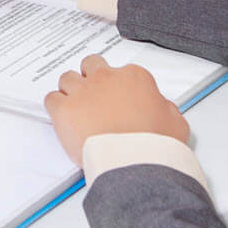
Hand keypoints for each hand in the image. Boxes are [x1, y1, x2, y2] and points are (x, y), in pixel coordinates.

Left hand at [43, 54, 189, 161]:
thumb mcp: (176, 121)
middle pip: (91, 65)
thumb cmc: (155, 144)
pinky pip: (51, 98)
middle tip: (94, 96)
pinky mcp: (64, 110)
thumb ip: (166, 108)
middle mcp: (106, 78)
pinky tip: (62, 117)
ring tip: (76, 108)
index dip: (119, 87)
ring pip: (68, 78)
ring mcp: (83, 92)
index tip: (118, 99)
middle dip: (91, 77)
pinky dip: (55, 106)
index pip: (122, 71)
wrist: (134, 162)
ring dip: (71, 90)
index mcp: (134, 77)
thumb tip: (160, 108)